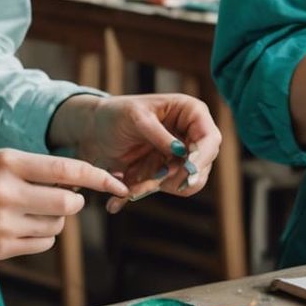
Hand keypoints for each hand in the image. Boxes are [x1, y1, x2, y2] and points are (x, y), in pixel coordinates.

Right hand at [0, 150, 126, 259]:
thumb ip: (33, 171)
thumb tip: (78, 187)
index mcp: (8, 162)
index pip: (68, 170)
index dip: (99, 176)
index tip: (118, 182)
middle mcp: (6, 192)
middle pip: (68, 204)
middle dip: (71, 204)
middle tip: (59, 200)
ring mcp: (1, 223)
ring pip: (56, 228)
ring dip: (52, 222)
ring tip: (25, 213)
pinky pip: (40, 246)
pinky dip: (39, 238)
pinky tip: (17, 228)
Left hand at [52, 93, 221, 212]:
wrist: (94, 130)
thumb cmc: (116, 113)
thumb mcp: (136, 117)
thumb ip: (159, 134)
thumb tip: (181, 151)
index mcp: (190, 113)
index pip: (210, 139)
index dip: (202, 157)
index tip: (188, 170)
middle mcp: (190, 136)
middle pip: (201, 166)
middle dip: (175, 177)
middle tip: (152, 180)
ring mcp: (180, 156)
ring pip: (183, 183)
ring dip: (155, 186)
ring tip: (130, 185)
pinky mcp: (166, 172)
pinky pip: (163, 189)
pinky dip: (145, 191)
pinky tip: (125, 190)